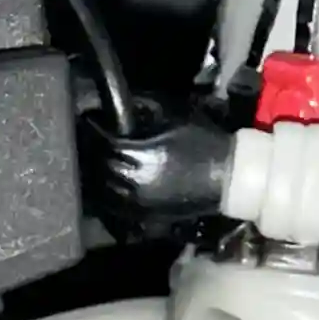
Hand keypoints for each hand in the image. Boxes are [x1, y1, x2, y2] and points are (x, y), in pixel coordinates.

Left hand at [79, 99, 232, 242]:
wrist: (229, 177)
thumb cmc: (204, 142)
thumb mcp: (175, 115)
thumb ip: (144, 106)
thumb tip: (116, 104)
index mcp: (140, 155)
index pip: (102, 142)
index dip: (93, 129)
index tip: (90, 119)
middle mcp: (133, 182)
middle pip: (97, 166)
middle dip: (92, 149)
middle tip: (90, 136)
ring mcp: (138, 203)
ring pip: (102, 189)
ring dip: (96, 172)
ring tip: (96, 157)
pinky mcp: (145, 216)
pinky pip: (114, 207)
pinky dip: (107, 193)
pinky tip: (108, 181)